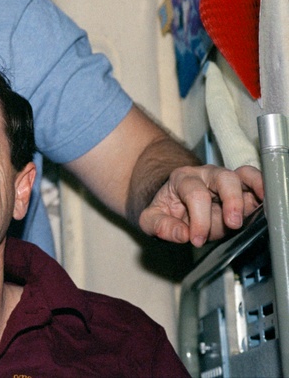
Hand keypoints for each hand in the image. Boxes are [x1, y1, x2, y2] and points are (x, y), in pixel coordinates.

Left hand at [139, 164, 263, 246]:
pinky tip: (266, 201)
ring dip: (252, 193)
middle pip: (223, 179)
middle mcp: (206, 175)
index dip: (199, 220)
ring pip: (244, 176)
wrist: (175, 201)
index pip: (195, 194)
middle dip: (230, 201)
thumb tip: (182, 234)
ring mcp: (226, 179)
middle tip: (231, 224)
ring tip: (256, 211)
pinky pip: (255, 181)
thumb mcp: (150, 219)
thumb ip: (159, 226)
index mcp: (182, 179)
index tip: (197, 240)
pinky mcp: (241, 188)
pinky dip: (262, 189)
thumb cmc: (166, 209)